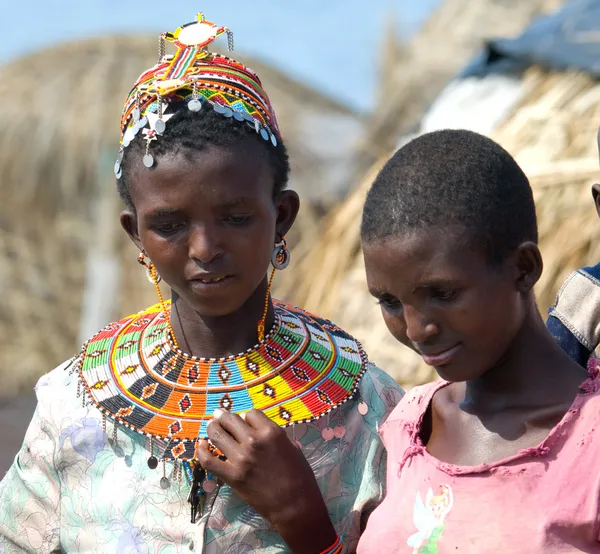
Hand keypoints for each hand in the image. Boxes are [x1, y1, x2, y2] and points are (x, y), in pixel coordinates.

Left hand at [196, 409, 336, 553]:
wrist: (294, 505)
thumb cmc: (299, 476)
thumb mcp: (291, 447)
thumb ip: (274, 436)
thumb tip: (260, 431)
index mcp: (271, 432)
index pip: (250, 413)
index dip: (246, 417)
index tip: (244, 421)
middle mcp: (254, 441)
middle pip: (230, 419)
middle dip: (224, 416)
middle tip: (219, 416)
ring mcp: (240, 458)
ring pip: (217, 434)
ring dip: (212, 428)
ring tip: (211, 427)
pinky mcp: (232, 476)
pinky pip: (209, 460)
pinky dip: (202, 451)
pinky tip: (202, 446)